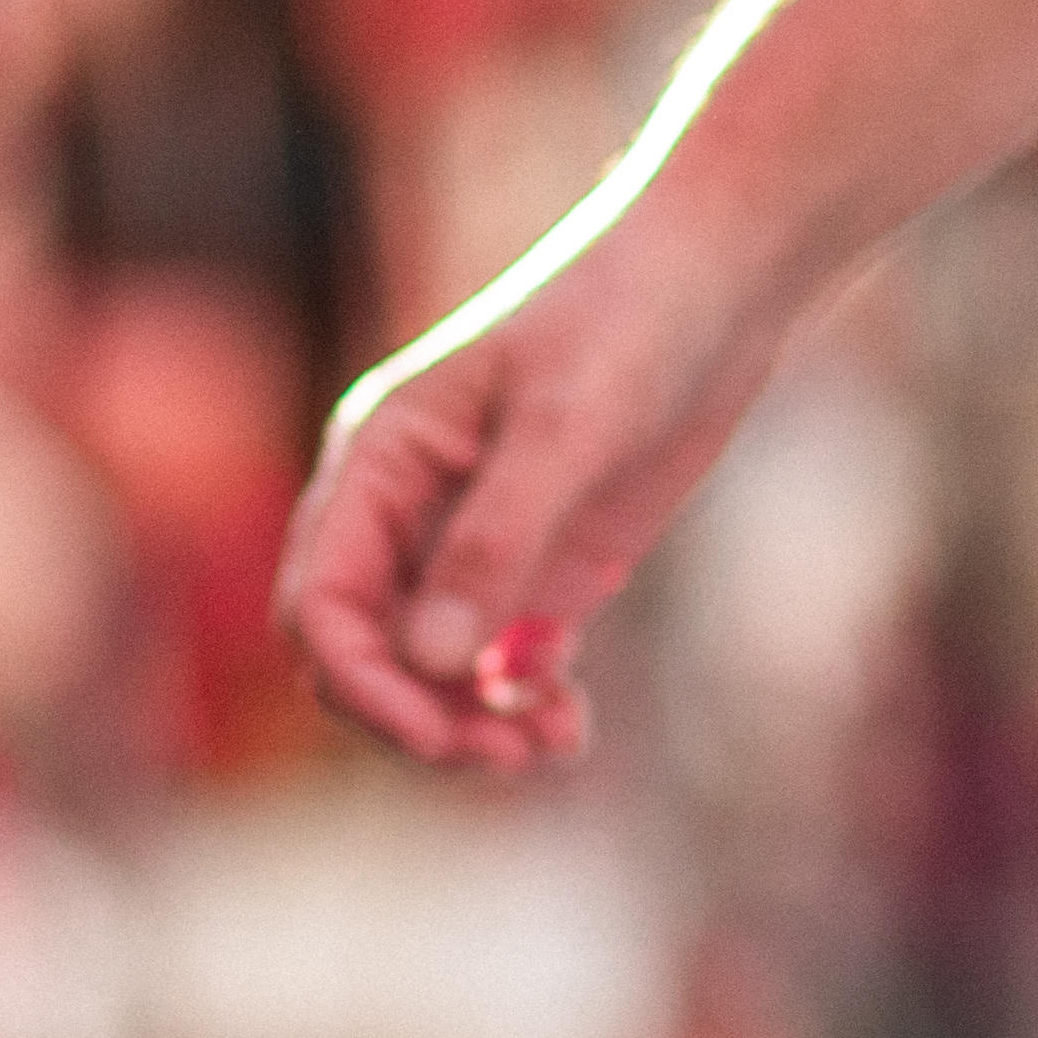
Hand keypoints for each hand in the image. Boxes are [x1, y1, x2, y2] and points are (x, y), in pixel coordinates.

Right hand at [280, 198, 796, 772]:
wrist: (717, 283)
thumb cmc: (629, 325)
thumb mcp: (565, 430)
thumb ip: (495, 542)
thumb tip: (426, 660)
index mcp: (379, 462)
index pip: (320, 602)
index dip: (362, 682)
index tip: (437, 733)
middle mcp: (407, 512)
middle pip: (363, 655)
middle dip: (418, 718)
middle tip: (507, 754)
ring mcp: (472, 545)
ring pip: (429, 675)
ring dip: (470, 726)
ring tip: (550, 746)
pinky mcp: (540, 567)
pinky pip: (499, 666)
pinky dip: (522, 707)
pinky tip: (573, 725)